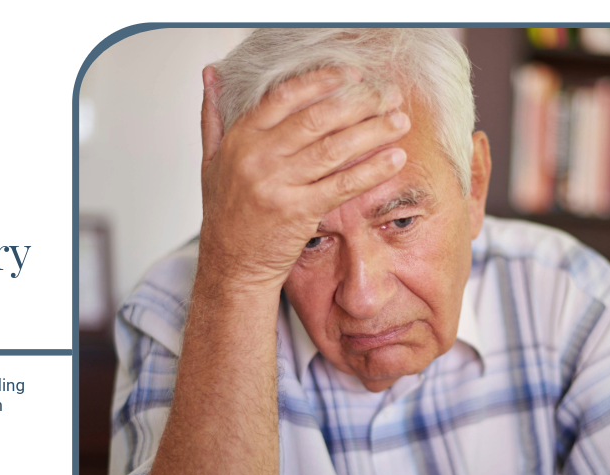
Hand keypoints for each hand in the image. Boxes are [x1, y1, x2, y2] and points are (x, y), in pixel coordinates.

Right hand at [196, 65, 410, 290]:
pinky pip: (342, 185)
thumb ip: (213, 117)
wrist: (231, 265)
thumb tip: (210, 74)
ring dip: (373, 131)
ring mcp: (277, 185)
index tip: (351, 75)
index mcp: (239, 138)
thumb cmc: (226, 213)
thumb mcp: (211, 160)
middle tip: (388, 95)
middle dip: (359, 103)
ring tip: (399, 120)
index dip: (321, 81)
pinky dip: (372, 170)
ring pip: (334, 149)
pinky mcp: (298, 212)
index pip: (285, 96)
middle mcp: (256, 158)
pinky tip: (394, 158)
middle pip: (317, 118)